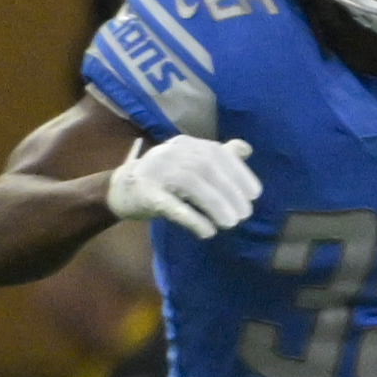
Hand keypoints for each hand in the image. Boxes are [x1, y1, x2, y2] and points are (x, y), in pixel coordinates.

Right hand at [106, 135, 260, 238]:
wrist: (122, 188)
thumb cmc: (166, 177)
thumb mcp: (191, 162)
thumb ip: (218, 156)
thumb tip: (246, 149)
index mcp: (187, 144)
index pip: (217, 153)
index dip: (240, 173)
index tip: (254, 195)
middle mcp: (171, 153)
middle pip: (206, 169)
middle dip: (231, 193)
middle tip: (244, 214)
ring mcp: (155, 171)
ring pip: (191, 186)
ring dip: (216, 206)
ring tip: (230, 224)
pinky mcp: (145, 193)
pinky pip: (171, 206)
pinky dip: (193, 219)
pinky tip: (208, 232)